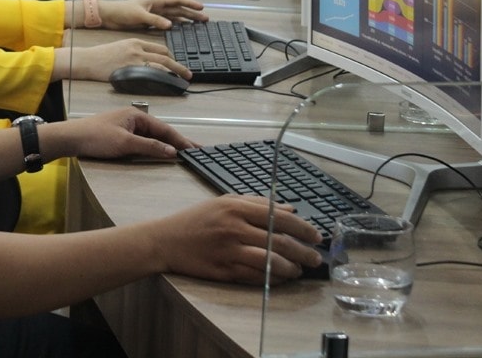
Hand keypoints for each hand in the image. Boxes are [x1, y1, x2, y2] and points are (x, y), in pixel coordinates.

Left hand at [50, 106, 196, 160]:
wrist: (70, 138)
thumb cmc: (95, 137)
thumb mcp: (125, 143)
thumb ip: (150, 146)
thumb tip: (171, 151)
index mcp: (136, 115)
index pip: (164, 128)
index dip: (180, 140)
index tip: (194, 148)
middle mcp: (133, 117)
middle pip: (160, 131)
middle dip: (178, 141)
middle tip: (196, 150)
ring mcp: (127, 125)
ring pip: (152, 136)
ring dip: (167, 144)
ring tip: (183, 152)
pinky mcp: (120, 134)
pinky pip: (143, 139)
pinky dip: (154, 146)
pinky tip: (161, 151)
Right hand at [63, 39, 189, 80]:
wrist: (88, 60)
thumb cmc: (101, 56)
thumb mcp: (121, 47)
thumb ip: (135, 52)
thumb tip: (147, 62)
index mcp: (136, 41)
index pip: (159, 48)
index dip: (171, 57)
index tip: (176, 64)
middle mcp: (138, 48)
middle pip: (165, 55)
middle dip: (178, 66)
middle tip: (187, 74)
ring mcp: (135, 59)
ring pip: (161, 65)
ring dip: (175, 73)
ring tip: (183, 80)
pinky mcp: (130, 69)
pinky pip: (151, 74)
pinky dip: (162, 79)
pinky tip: (167, 84)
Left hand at [98, 0, 206, 30]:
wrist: (109, 16)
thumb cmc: (122, 11)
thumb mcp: (139, 15)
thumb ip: (155, 19)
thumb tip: (170, 25)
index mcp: (156, 1)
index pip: (177, 0)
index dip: (190, 3)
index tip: (201, 7)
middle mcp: (157, 6)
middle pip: (179, 9)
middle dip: (192, 13)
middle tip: (205, 19)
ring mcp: (154, 14)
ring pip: (174, 16)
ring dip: (185, 19)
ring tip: (197, 24)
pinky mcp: (150, 21)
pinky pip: (166, 22)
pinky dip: (175, 25)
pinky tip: (181, 28)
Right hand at [152, 196, 322, 284]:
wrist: (165, 240)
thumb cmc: (196, 219)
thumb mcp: (224, 202)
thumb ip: (257, 203)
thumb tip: (289, 208)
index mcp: (235, 207)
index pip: (279, 217)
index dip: (302, 227)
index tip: (316, 235)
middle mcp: (234, 227)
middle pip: (279, 241)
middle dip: (303, 252)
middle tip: (315, 258)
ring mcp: (228, 250)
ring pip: (270, 262)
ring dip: (291, 268)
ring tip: (299, 270)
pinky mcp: (223, 270)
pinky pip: (255, 276)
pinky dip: (272, 279)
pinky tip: (281, 278)